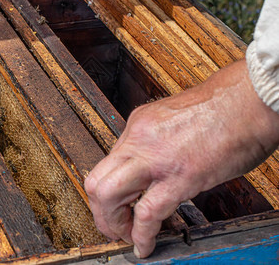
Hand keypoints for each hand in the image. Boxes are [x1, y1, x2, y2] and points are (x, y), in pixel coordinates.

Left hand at [85, 59, 278, 257]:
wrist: (248, 100)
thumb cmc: (221, 107)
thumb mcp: (172, 118)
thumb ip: (155, 141)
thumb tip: (151, 164)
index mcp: (138, 125)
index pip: (107, 164)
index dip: (109, 190)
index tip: (118, 204)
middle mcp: (139, 139)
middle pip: (96, 182)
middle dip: (100, 211)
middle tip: (112, 226)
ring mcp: (155, 157)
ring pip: (108, 195)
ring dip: (112, 224)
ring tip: (125, 236)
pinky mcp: (179, 177)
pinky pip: (147, 213)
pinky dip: (141, 235)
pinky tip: (145, 244)